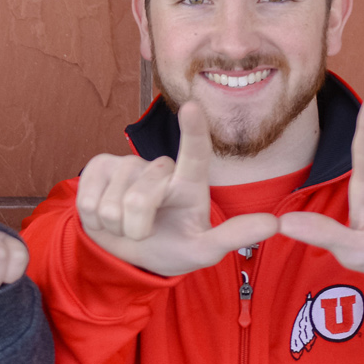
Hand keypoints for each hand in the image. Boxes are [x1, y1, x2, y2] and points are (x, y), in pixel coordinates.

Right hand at [74, 100, 278, 276]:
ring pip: (113, 202)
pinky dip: (94, 220)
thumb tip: (274, 223)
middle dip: (137, 227)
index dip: (193, 131)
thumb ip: (235, 236)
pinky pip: (89, 199)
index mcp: (189, 182)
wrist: (128, 255)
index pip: (195, 153)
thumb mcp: (203, 250)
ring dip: (116, 226)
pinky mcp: (97, 168)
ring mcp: (126, 164)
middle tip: (143, 231)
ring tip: (124, 224)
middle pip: (142, 197)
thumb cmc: (170, 247)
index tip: (192, 107)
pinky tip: (104, 216)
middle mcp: (159, 167)